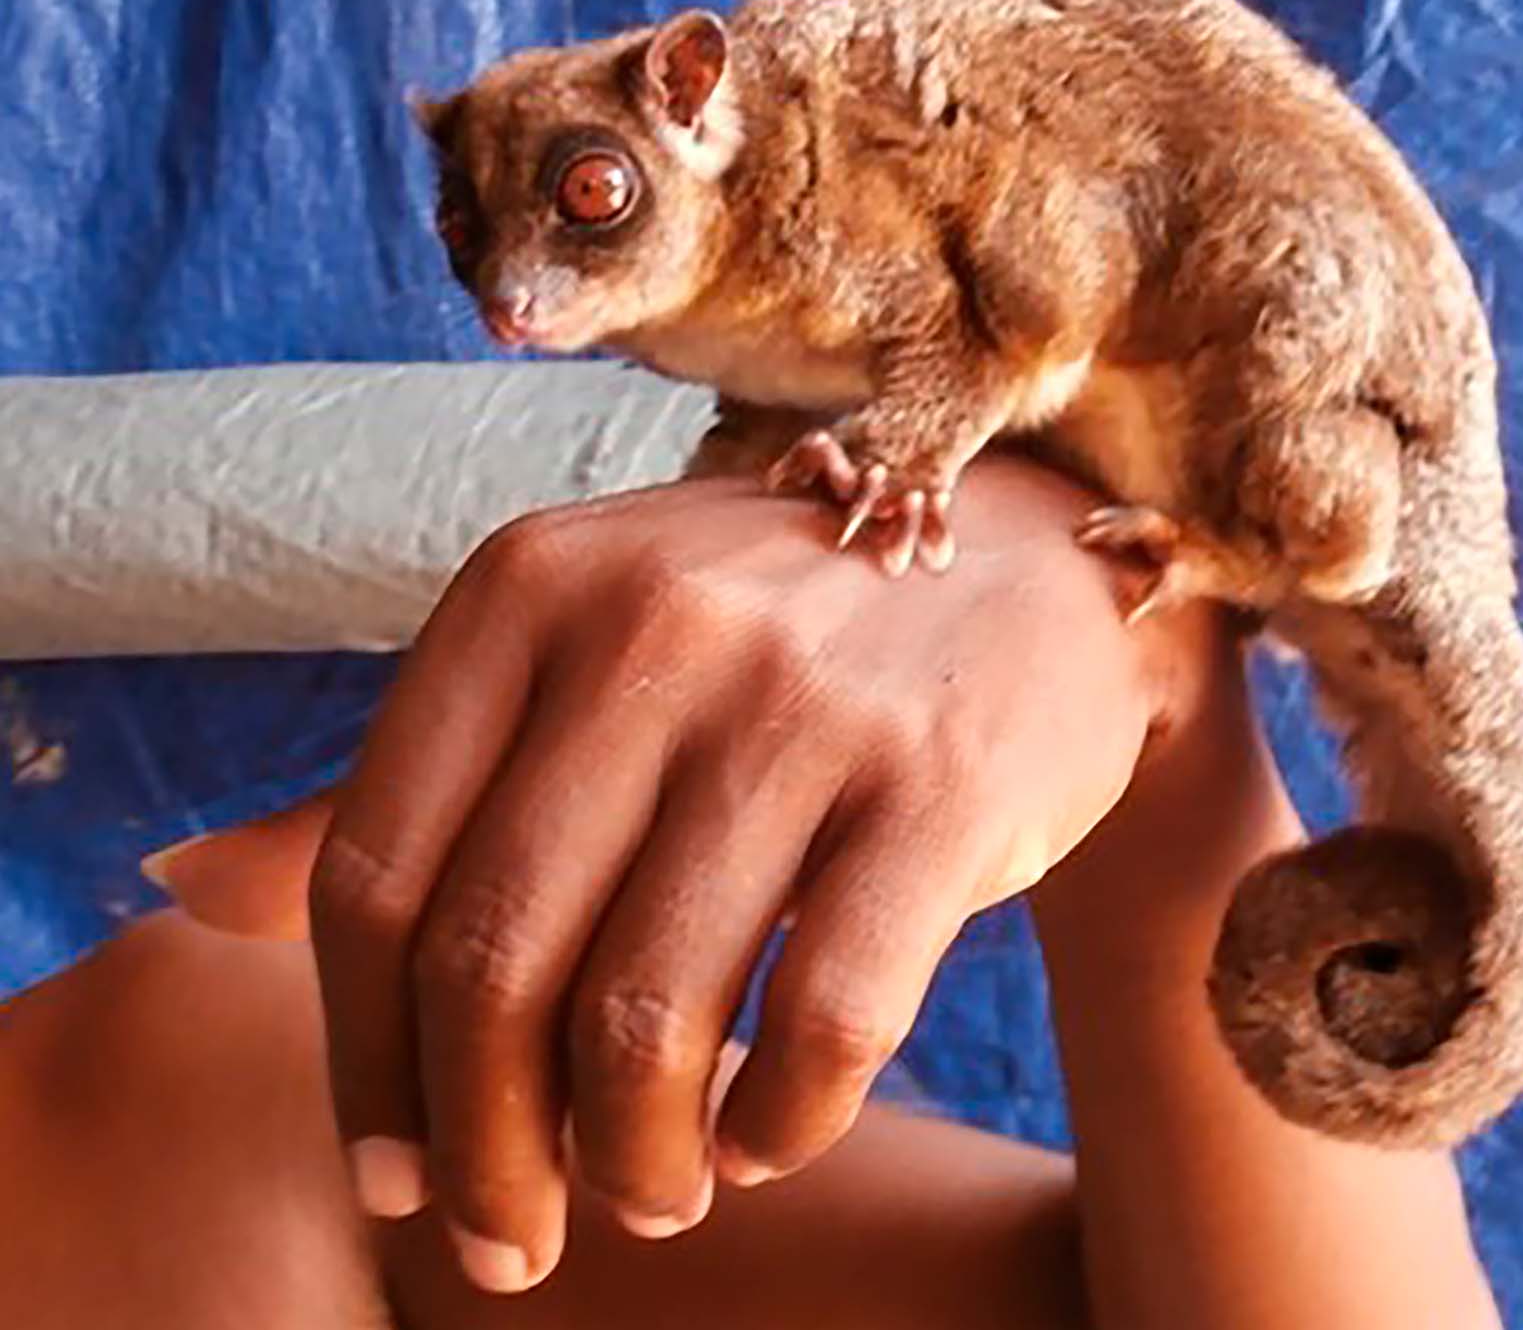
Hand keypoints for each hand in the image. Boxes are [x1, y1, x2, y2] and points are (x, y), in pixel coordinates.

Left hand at [300, 459, 1213, 1293]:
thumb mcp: (574, 658)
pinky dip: (778, 1125)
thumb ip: (398, 780)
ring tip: (648, 1192)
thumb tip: (186, 892)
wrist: (1040, 578)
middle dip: (483, 1152)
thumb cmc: (776, 641)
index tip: (393, 1172)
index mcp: (530, 587)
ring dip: (629, 1159)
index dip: (364, 1060)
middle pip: (494, 958)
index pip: (375, 870)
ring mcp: (808, 702)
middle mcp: (656, 624)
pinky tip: (764, 1138)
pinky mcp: (944, 785)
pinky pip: (828, 1023)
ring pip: (650, 1012)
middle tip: (511, 1240)